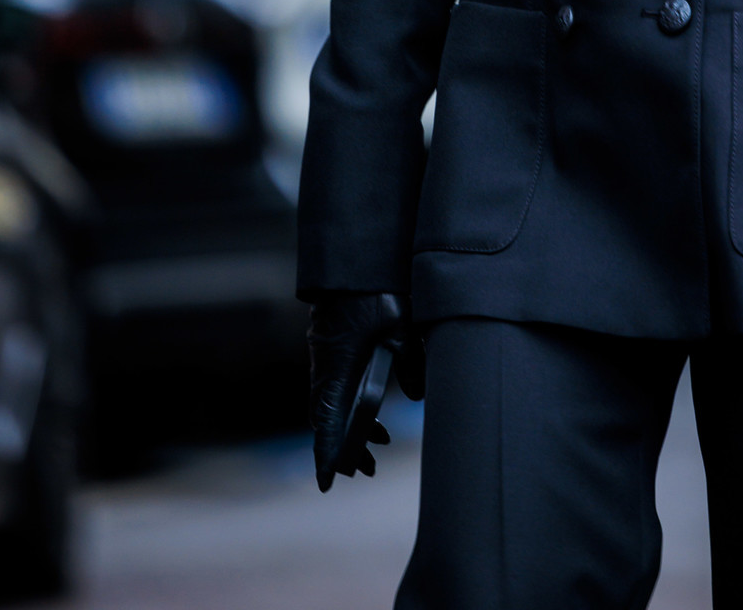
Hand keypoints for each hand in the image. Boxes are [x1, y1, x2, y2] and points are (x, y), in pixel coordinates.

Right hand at [308, 291, 425, 491]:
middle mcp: (325, 367)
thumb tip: (417, 397)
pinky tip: (377, 409)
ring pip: (334, 404)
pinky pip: (339, 387)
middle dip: (346, 448)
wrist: (353, 260)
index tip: (328, 483)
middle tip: (368, 470)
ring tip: (380, 446)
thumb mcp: (402, 327)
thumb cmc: (376, 291)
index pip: (326, 423)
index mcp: (337, 368)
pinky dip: (354, 405)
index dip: (327, 454)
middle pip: (329, 420)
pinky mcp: (333, 348)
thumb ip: (412, 363)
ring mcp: (326, 358)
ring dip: (353, 426)